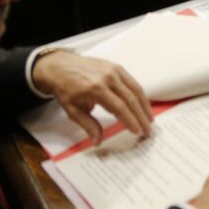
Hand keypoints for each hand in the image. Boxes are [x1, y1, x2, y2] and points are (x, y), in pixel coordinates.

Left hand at [31, 50, 153, 142]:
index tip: (137, 131)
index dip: (130, 120)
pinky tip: (142, 104)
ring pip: (136, 89)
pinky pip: (132, 81)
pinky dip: (139, 94)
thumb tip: (98, 141)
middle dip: (141, 116)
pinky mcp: (116, 66)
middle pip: (131, 99)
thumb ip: (88, 125)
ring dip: (145, 105)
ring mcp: (114, 70)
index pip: (119, 107)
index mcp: (95, 89)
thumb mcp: (72, 110)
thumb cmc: (65, 88)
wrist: (59, 66)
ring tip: (149, 119)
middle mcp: (108, 78)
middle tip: (148, 130)